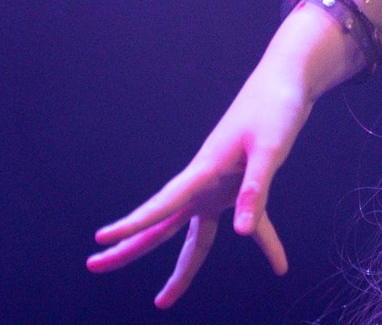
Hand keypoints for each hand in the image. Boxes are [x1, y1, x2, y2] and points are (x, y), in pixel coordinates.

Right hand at [87, 37, 322, 306]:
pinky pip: (251, 222)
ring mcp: (221, 186)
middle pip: (162, 223)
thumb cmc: (276, 108)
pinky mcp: (242, 185)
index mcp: (205, 169)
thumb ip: (256, 189)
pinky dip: (266, 243)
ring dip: (182, 267)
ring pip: (193, 235)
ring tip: (163, 300)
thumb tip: (241, 234)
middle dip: (130, 247)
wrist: (287, 81)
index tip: (102, 238)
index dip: (133, 223)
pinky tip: (281, 266)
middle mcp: (205, 182)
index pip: (163, 203)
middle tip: (94, 265)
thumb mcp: (270, 148)